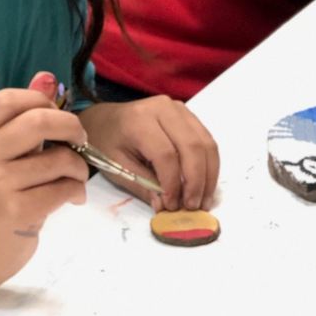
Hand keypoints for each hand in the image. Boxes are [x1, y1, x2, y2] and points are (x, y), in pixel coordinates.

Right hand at [0, 84, 89, 296]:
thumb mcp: (3, 153)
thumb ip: (25, 117)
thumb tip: (47, 75)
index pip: (7, 99)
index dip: (40, 99)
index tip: (55, 114)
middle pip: (38, 121)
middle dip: (71, 127)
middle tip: (80, 140)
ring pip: (58, 159)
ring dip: (79, 168)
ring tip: (76, 178)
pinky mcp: (15, 211)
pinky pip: (62, 189)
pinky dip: (77, 191)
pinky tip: (72, 198)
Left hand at [78, 97, 219, 212]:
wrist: (106, 120)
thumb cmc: (107, 143)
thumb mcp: (117, 167)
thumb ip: (143, 185)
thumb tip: (166, 206)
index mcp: (139, 120)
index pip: (165, 154)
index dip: (173, 183)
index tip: (172, 206)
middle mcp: (163, 108)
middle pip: (191, 146)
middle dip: (196, 181)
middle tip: (193, 207)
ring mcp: (179, 108)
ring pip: (205, 143)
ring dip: (209, 175)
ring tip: (204, 200)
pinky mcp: (188, 114)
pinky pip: (207, 140)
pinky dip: (209, 164)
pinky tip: (205, 184)